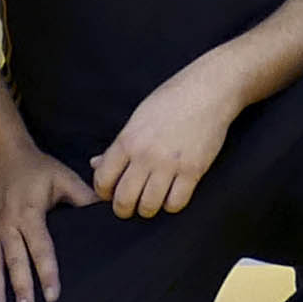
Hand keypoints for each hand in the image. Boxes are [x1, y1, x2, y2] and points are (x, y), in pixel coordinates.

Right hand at [0, 137, 97, 301]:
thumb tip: (108, 211)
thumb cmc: (34, 166)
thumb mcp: (62, 177)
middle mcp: (6, 223)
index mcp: (30, 213)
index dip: (47, 272)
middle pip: (14, 259)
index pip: (41, 248)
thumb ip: (83, 197)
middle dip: (20, 286)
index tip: (52, 295)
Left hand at [91, 64, 244, 220]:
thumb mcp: (137, 118)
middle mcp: (145, 155)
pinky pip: (176, 203)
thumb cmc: (170, 101)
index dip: (103, 193)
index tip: (110, 194)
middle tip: (128, 207)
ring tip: (150, 202)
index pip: (103, 179)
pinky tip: (171, 196)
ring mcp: (170, 164)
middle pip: (124, 199)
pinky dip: (171, 205)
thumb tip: (95, 164)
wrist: (207, 91)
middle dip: (123, 209)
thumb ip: (117, 146)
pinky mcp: (193, 171)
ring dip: (147, 209)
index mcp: (127, 140)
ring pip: (149, 206)